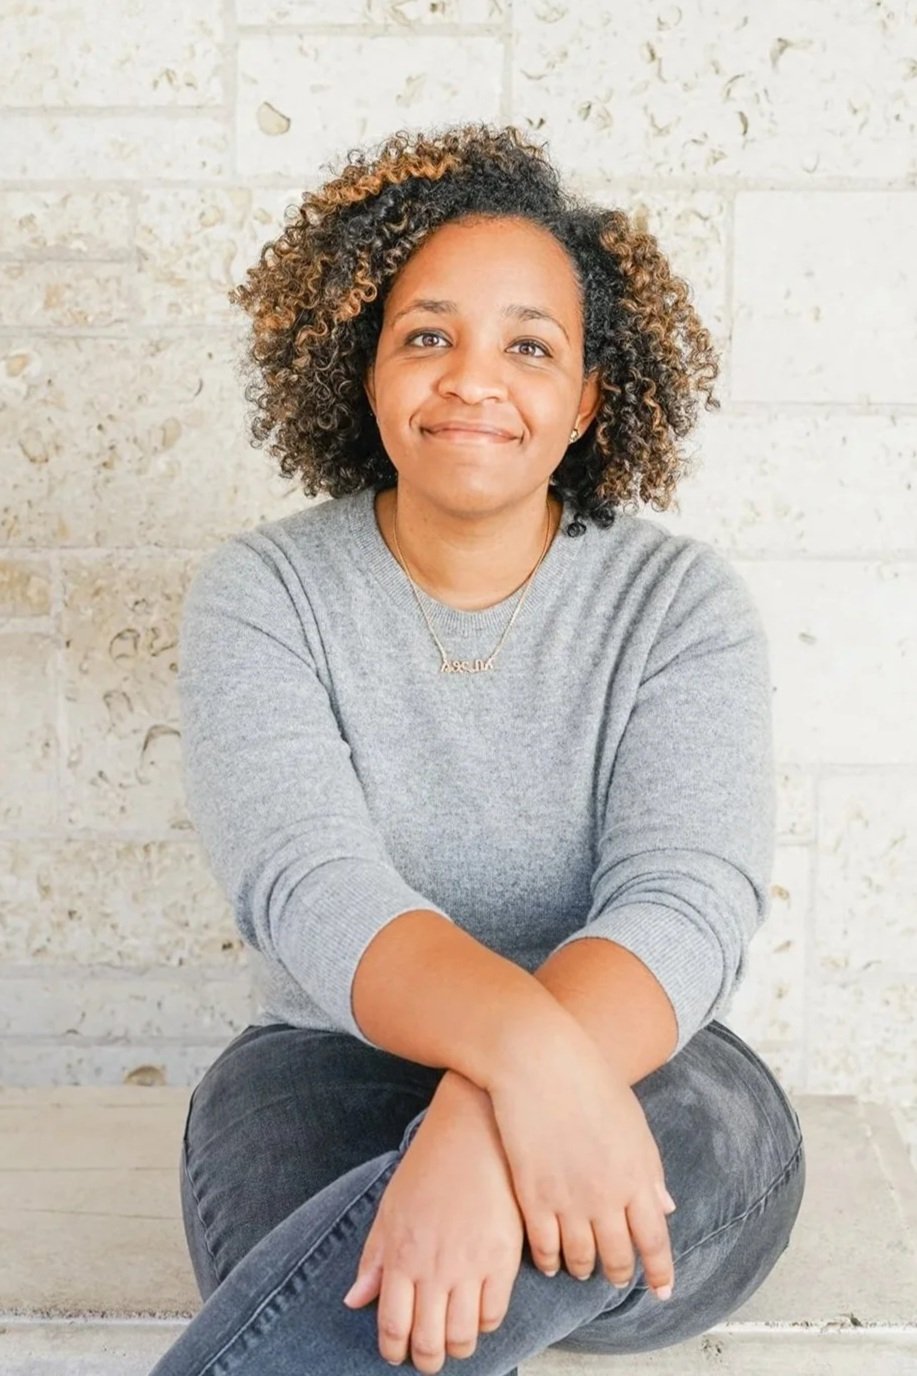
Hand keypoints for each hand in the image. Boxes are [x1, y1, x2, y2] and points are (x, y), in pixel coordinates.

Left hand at [342, 1080, 524, 1372]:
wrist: (474, 1133)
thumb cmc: (428, 1167)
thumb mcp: (391, 1208)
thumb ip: (374, 1258)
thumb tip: (355, 1301)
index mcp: (401, 1255)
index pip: (393, 1326)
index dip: (394, 1350)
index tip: (397, 1353)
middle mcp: (434, 1267)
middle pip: (429, 1342)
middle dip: (426, 1359)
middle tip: (427, 1356)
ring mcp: (470, 1265)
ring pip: (463, 1337)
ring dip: (456, 1348)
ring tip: (454, 1340)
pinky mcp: (503, 1258)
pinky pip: (494, 1314)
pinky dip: (484, 1325)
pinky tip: (478, 1313)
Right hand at [488, 1027, 677, 1299]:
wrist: (540, 1062)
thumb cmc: (591, 1082)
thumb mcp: (633, 1123)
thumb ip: (649, 1169)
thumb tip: (665, 1207)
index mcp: (637, 1177)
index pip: (654, 1241)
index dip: (659, 1271)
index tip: (662, 1291)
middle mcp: (607, 1197)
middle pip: (617, 1256)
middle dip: (618, 1273)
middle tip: (617, 1278)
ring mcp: (568, 1200)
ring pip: (580, 1258)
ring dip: (584, 1269)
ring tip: (583, 1270)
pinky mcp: (533, 1196)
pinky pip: (544, 1246)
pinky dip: (549, 1260)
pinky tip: (550, 1262)